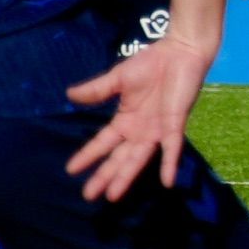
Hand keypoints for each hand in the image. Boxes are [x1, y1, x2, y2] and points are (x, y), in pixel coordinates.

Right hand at [63, 31, 216, 203]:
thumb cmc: (152, 64)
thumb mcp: (118, 79)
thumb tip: (69, 95)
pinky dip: (170, 164)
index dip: (88, 155)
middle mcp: (141, 130)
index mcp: (126, 120)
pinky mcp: (175, 124)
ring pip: (139, 159)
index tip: (70, 170)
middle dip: (105, 176)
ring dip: (126, 176)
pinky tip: (167, 182)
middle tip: (88, 196)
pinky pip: (173, 148)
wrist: (180, 52)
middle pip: (119, 158)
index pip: (103, 142)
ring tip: (113, 196)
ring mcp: (158, 129)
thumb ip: (96, 90)